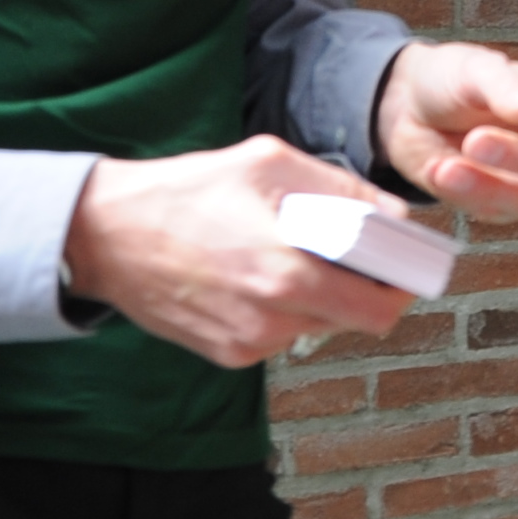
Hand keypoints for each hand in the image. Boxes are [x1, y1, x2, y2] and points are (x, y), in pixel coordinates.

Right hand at [64, 137, 416, 366]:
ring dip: (325, 296)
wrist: (105, 235)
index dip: (405, 283)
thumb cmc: (187, 189)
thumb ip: (340, 188)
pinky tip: (257, 275)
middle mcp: (272, 315)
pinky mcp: (230, 355)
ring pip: (322, 326)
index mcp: (287, 267)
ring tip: (293, 254)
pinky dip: (287, 309)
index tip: (411, 264)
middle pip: (361, 321)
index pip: (380, 304)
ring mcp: (250, 342)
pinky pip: (284, 335)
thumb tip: (394, 214)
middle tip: (365, 258)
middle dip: (373, 290)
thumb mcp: (267, 163)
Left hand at [374, 42, 517, 218]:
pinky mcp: (502, 204)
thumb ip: (507, 88)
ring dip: (491, 184)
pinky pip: (497, 213)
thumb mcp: (477, 69)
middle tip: (476, 139)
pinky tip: (441, 169)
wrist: (407, 106)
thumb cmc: (453, 78)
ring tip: (449, 163)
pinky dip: (465, 194)